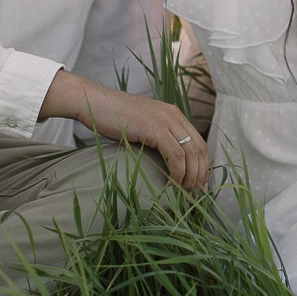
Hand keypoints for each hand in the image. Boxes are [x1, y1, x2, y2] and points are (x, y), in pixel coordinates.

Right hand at [41, 70, 209, 189]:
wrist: (93, 102)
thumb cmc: (111, 118)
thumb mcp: (141, 127)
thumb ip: (155, 138)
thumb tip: (163, 163)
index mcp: (173, 114)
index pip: (198, 142)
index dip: (203, 165)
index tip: (199, 184)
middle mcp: (174, 115)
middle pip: (199, 148)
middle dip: (200, 173)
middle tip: (196, 193)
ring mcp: (165, 120)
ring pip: (190, 153)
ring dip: (190, 176)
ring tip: (185, 192)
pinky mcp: (155, 128)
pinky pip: (176, 154)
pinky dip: (178, 172)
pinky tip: (173, 183)